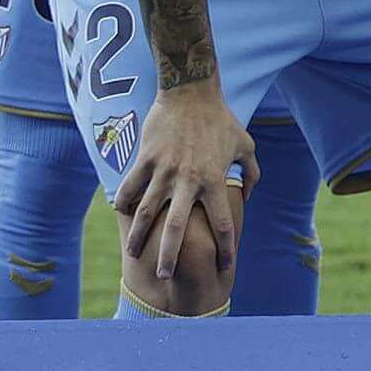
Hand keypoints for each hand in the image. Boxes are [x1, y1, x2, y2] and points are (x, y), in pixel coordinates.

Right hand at [116, 84, 250, 282]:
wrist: (190, 93)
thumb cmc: (221, 120)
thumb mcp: (246, 145)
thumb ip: (251, 173)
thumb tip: (246, 196)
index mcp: (215, 180)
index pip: (223, 223)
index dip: (226, 247)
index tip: (225, 265)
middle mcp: (189, 180)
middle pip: (178, 227)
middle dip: (170, 255)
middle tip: (164, 276)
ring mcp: (164, 170)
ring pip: (147, 211)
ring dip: (139, 236)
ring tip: (133, 254)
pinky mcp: (145, 159)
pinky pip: (130, 187)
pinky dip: (123, 202)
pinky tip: (120, 215)